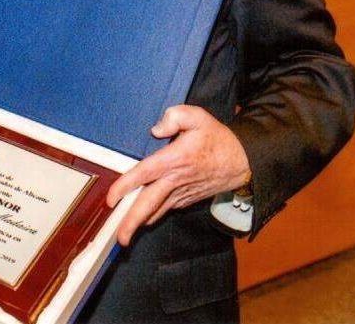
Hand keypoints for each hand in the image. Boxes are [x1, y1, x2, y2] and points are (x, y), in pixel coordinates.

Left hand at [105, 105, 249, 246]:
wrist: (243, 161)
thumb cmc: (217, 138)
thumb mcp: (197, 117)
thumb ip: (174, 117)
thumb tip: (155, 130)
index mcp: (174, 159)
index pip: (144, 174)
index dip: (125, 186)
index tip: (111, 198)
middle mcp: (176, 180)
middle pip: (149, 203)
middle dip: (132, 222)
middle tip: (119, 238)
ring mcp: (182, 192)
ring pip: (157, 211)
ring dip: (140, 224)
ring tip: (124, 237)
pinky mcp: (187, 199)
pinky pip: (166, 209)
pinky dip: (153, 215)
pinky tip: (142, 220)